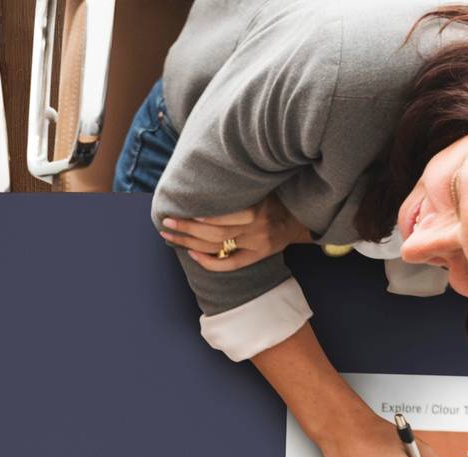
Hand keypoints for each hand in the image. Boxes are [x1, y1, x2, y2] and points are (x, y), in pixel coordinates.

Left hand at [159, 195, 309, 272]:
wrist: (302, 217)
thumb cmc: (277, 196)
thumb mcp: (264, 186)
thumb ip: (242, 187)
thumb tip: (206, 182)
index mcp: (260, 206)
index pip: (228, 214)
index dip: (206, 216)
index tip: (185, 209)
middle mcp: (258, 227)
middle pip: (217, 232)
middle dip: (188, 228)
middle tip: (166, 222)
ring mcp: (257, 244)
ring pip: (218, 246)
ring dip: (190, 242)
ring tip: (170, 236)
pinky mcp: (257, 256)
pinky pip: (229, 264)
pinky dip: (208, 261)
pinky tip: (191, 254)